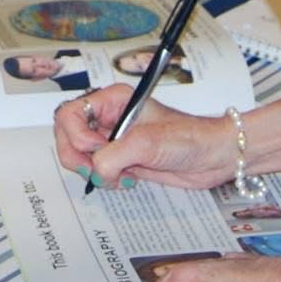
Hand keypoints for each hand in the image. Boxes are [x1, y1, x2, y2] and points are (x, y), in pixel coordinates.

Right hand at [55, 85, 242, 190]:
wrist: (213, 157)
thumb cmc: (189, 138)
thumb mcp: (148, 142)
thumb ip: (114, 155)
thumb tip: (96, 170)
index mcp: (112, 100)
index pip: (70, 114)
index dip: (77, 135)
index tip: (99, 148)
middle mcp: (108, 118)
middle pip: (67, 135)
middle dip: (78, 157)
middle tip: (98, 170)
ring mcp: (113, 140)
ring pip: (79, 156)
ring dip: (93, 171)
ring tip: (118, 175)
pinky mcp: (121, 160)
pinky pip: (96, 171)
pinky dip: (105, 180)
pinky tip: (128, 180)